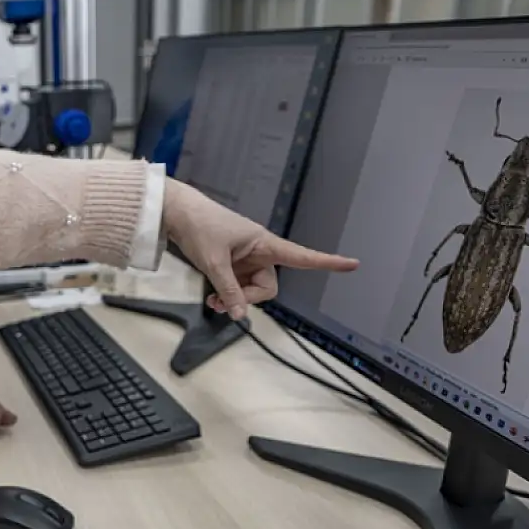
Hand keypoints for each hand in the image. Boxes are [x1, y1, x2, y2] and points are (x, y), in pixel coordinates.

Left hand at [162, 179, 358, 319]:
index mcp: (264, 243)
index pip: (301, 256)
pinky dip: (228, 295)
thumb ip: (228, 290)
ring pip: (251, 290)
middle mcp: (259, 252)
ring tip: (212, 301)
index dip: (327, 262)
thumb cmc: (199, 227)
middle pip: (268, 286)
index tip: (353, 264)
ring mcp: (245, 259)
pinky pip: (238, 287)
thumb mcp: (213, 262)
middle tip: (224, 302)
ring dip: (235, 299)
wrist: (176, 213)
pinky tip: (212, 298)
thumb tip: (241, 315)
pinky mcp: (232, 264)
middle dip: (250, 298)